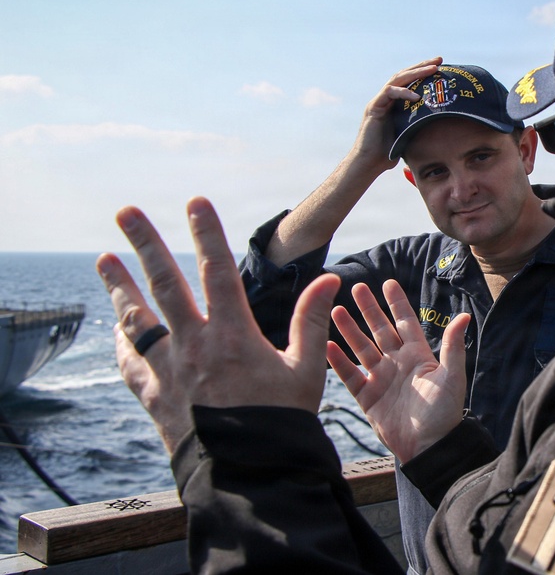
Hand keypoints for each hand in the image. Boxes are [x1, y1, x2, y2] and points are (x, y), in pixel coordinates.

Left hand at [96, 197, 340, 454]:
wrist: (251, 473)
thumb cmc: (282, 422)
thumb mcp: (306, 369)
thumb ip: (311, 320)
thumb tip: (329, 279)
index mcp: (232, 335)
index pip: (216, 270)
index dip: (207, 232)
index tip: (196, 202)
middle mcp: (193, 346)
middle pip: (163, 284)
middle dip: (144, 244)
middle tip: (126, 212)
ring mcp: (168, 371)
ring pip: (136, 319)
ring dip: (119, 287)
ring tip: (103, 260)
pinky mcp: (154, 396)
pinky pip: (131, 362)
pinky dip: (123, 341)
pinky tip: (118, 328)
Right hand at [327, 279, 469, 462]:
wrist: (429, 448)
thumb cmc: (444, 413)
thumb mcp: (452, 376)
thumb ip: (453, 346)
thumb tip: (464, 316)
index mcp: (418, 356)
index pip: (405, 322)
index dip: (397, 303)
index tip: (388, 283)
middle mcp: (397, 364)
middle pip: (379, 330)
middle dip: (368, 309)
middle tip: (356, 287)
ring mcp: (380, 379)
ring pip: (361, 348)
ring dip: (349, 329)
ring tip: (336, 310)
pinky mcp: (367, 397)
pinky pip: (349, 375)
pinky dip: (338, 361)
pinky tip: (327, 345)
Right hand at [350, 56, 442, 168]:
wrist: (369, 162)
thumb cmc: (389, 153)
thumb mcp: (409, 135)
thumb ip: (419, 126)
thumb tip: (442, 127)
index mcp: (394, 102)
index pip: (410, 81)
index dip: (424, 72)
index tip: (441, 67)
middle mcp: (386, 98)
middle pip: (404, 75)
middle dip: (422, 66)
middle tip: (439, 60)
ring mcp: (379, 101)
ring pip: (397, 79)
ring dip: (416, 72)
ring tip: (432, 69)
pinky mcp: (374, 107)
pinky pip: (389, 93)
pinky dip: (403, 92)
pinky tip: (416, 95)